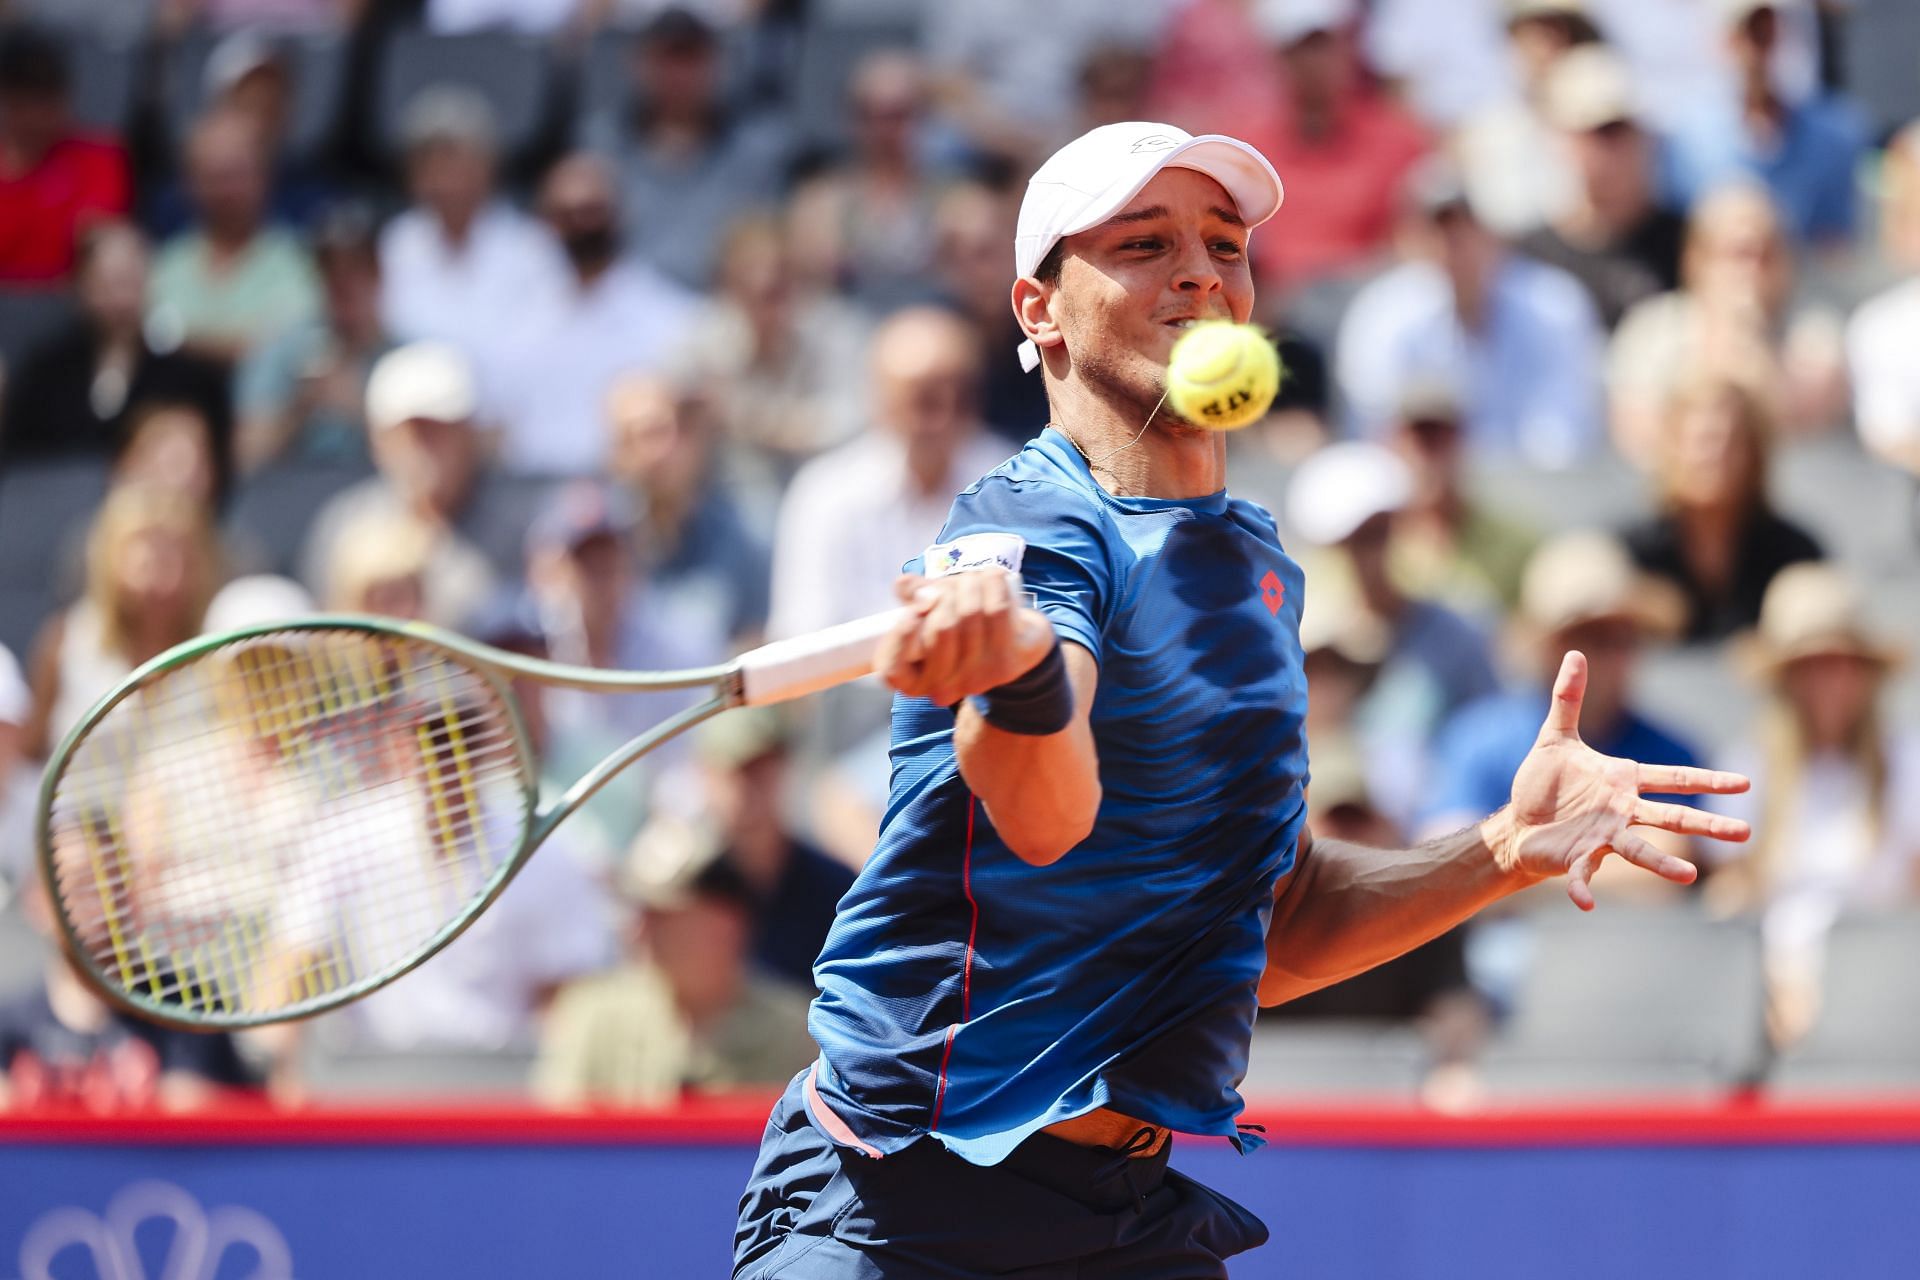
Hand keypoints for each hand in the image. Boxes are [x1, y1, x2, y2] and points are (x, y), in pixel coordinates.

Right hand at [874, 571, 1055, 708]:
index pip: (893, 670)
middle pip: (940, 628)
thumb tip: (903, 584)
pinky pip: (996, 610)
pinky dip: (992, 583)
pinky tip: (991, 579)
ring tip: (970, 580)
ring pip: (970, 613)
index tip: (912, 610)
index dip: (901, 637)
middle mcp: (941, 688)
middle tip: (947, 585)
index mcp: (911, 679)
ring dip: (968, 584)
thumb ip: (914, 597)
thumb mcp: (930, 608)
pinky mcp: (1006, 665)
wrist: (1013, 637)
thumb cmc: (960, 620)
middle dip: (944, 592)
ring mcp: (975, 680)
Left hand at [1488, 651, 1750, 910]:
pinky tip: (1585, 904)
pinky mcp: (1575, 857)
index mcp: (1622, 782)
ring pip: (1637, 849)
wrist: (1519, 822)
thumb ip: (1568, 698)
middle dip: (1706, 823)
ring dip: (1660, 863)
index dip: (1706, 780)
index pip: (1672, 779)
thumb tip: (1575, 653)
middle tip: (1745, 833)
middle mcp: (1620, 812)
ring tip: (1687, 876)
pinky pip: (1582, 875)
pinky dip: (1583, 888)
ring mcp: (1601, 837)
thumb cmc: (1544, 783)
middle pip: (1669, 817)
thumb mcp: (1554, 736)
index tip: (1744, 784)